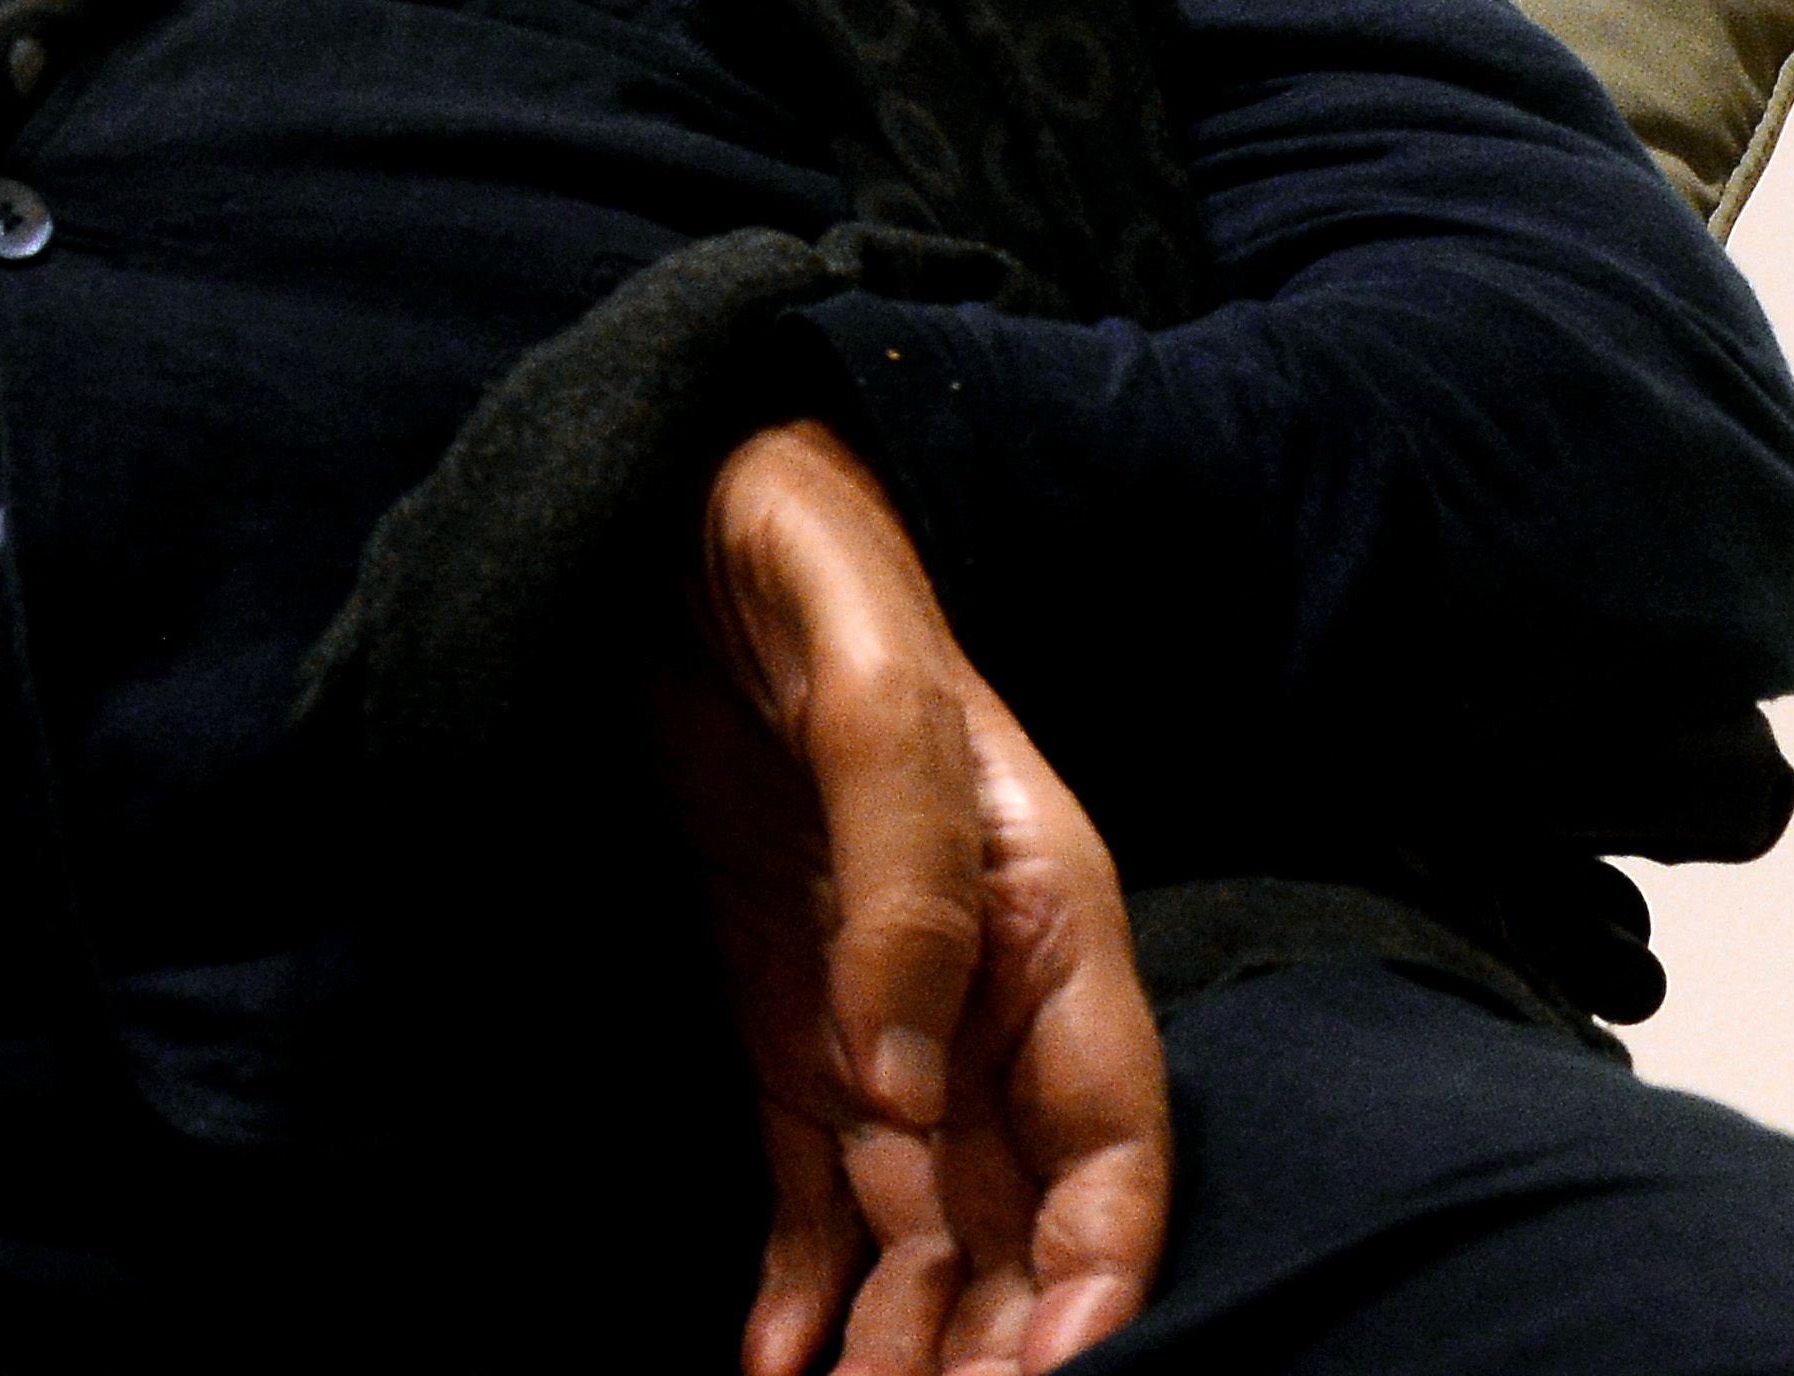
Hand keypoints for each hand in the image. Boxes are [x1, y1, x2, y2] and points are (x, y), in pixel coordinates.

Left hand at [651, 419, 1169, 1375]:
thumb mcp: (873, 690)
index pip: (1108, 1125)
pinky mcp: (784, 1013)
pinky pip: (814, 1176)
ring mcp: (882, 1010)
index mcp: (1048, 911)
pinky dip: (799, 1278)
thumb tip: (904, 1079)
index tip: (1053, 1368)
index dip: (1095, 1256)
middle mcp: (982, 988)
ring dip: (896, 1330)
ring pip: (919, 1217)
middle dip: (986, 1335)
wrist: (685, 505)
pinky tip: (772, 1358)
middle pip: (1013, 1205)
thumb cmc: (811, 566)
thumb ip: (906, 881)